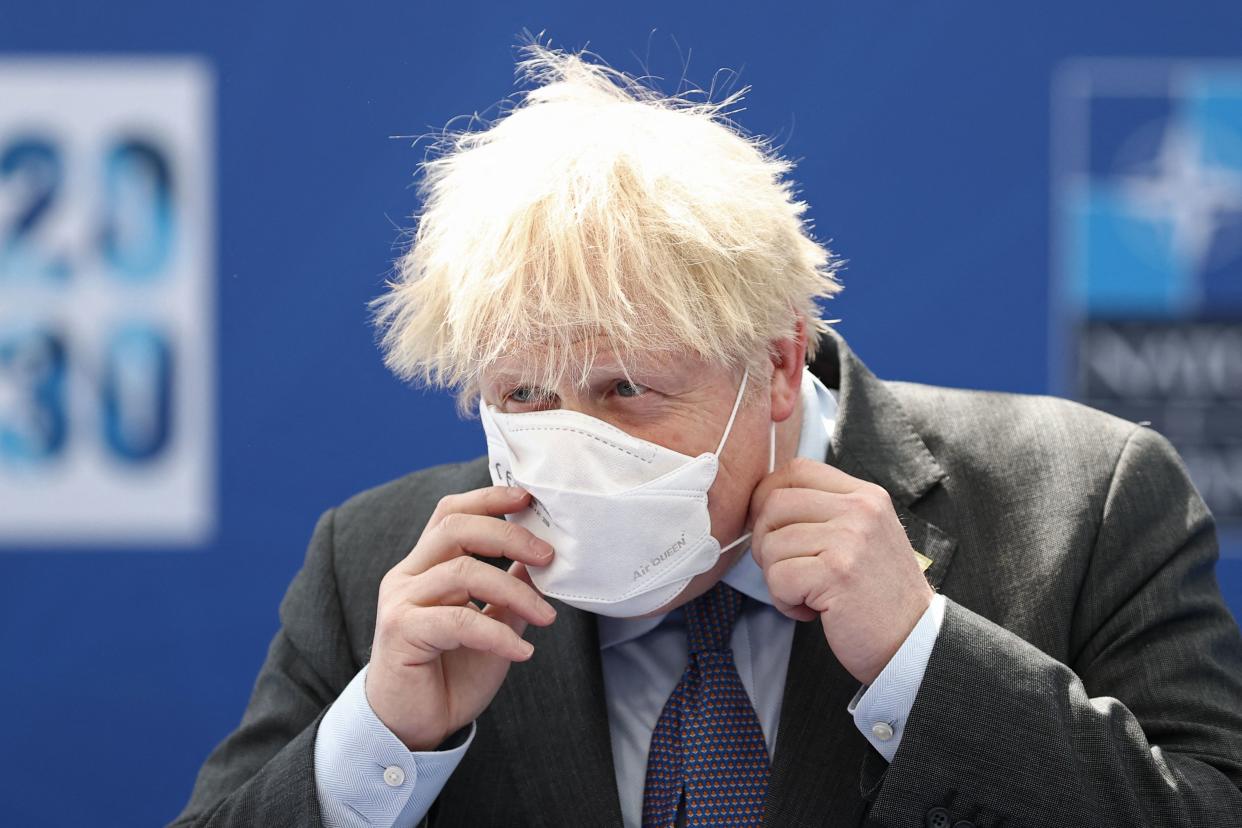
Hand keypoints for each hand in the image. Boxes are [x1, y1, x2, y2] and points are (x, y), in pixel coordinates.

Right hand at [366, 485, 556, 750]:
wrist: (415, 728)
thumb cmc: (450, 674)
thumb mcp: (492, 626)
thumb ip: (509, 592)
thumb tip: (541, 559)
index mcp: (426, 566)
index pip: (452, 514)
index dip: (488, 498)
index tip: (528, 498)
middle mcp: (408, 575)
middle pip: (456, 528)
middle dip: (509, 536)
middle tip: (549, 556)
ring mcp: (400, 601)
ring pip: (462, 573)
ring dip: (514, 591)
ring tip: (546, 616)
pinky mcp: (401, 632)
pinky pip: (458, 620)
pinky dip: (497, 634)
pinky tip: (522, 652)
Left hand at [748, 458, 933, 684]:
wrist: (912, 641)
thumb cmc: (876, 594)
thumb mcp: (862, 536)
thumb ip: (824, 513)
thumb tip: (762, 504)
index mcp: (864, 496)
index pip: (797, 470)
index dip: (768, 495)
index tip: (770, 528)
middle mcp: (860, 510)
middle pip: (775, 503)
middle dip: (764, 542)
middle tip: (786, 570)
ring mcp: (850, 539)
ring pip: (771, 544)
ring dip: (776, 577)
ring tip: (806, 595)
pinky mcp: (837, 573)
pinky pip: (778, 577)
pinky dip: (784, 601)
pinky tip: (811, 610)